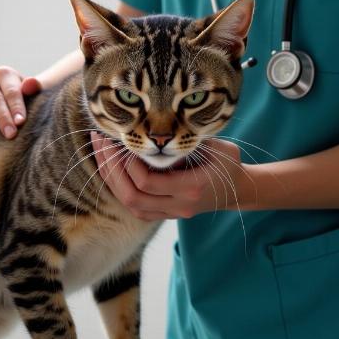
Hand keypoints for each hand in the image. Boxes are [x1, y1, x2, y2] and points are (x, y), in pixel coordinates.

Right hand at [0, 66, 40, 143]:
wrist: (10, 107)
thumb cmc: (26, 103)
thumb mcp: (34, 95)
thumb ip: (36, 88)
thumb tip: (31, 84)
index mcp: (4, 74)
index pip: (10, 89)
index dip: (16, 105)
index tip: (21, 122)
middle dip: (1, 116)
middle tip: (10, 135)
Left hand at [91, 132, 252, 220]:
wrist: (238, 190)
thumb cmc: (227, 162)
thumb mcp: (217, 146)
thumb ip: (190, 140)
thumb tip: (160, 124)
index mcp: (191, 189)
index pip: (147, 183)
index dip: (130, 164)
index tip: (125, 141)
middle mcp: (178, 206)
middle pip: (132, 197)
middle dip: (112, 169)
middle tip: (101, 142)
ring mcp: (170, 214)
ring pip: (129, 204)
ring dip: (111, 177)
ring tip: (100, 150)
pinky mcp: (163, 214)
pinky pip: (133, 206)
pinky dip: (118, 187)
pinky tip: (110, 166)